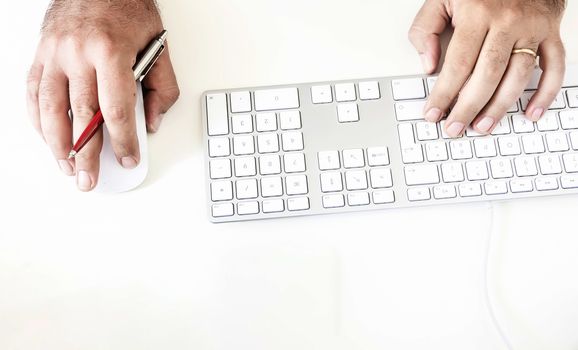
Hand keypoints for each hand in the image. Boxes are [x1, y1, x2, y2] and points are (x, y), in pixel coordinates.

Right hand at [27, 0, 179, 190]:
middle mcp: (78, 54)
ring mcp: (54, 53)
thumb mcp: (158, 46)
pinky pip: (34, 91)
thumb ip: (162, 88)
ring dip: (57, 143)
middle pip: (81, 116)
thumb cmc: (128, 10)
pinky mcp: (41, 53)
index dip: (123, 141)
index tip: (128, 158)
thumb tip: (151, 122)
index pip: (116, 111)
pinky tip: (47, 137)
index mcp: (110, 53)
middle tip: (90, 179)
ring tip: (66, 166)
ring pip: (50, 108)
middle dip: (86, 154)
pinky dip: (38, 119)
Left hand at [409, 0, 565, 136]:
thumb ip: (426, 29)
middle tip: (454, 129)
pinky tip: (532, 113)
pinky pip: (554, 67)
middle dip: (468, 107)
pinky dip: (546, 93)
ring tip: (482, 127)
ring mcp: (532, 29)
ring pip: (518, 76)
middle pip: (487, 75)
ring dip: (500, 107)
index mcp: (477, 14)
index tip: (432, 114)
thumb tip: (428, 66)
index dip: (444, 94)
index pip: (458, 64)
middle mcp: (507, 22)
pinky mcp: (550, 33)